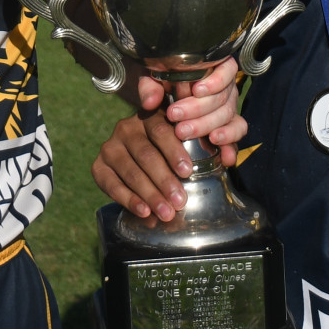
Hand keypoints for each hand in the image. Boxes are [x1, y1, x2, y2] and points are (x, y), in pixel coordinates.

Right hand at [91, 61, 245, 221]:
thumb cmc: (170, 150)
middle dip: (164, 180)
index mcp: (150, 116)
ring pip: (130, 170)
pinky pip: (110, 183)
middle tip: (179, 201)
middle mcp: (127, 127)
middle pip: (146, 154)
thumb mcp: (185, 138)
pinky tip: (143, 211)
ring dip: (149, 193)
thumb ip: (205, 142)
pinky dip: (127, 199)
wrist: (135, 158)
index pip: (161, 131)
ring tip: (166, 212)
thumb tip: (229, 158)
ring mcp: (110, 146)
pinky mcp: (98, 165)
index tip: (187, 171)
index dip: (174, 151)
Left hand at [134, 56, 244, 159]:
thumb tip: (150, 102)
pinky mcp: (228, 127)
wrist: (161, 100)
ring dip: (206, 126)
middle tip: (175, 116)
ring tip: (185, 133)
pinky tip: (224, 156)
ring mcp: (228, 107)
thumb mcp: (151, 78)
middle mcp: (225, 86)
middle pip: (222, 97)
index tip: (196, 90)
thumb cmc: (160, 82)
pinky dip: (231, 145)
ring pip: (227, 116)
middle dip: (198, 109)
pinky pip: (236, 135)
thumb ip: (150, 86)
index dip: (216, 80)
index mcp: (214, 67)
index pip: (226, 69)